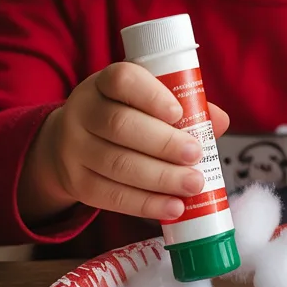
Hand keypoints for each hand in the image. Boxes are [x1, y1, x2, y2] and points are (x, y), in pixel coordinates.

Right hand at [18, 62, 228, 226]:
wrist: (68, 145)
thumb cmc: (122, 118)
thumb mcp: (143, 103)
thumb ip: (182, 107)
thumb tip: (219, 120)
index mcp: (103, 84)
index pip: (122, 79)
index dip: (151, 96)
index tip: (179, 113)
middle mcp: (83, 112)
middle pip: (120, 126)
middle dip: (164, 143)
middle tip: (196, 155)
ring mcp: (75, 149)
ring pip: (117, 164)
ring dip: (160, 178)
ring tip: (193, 184)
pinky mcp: (77, 183)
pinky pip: (111, 196)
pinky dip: (146, 204)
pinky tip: (173, 207)